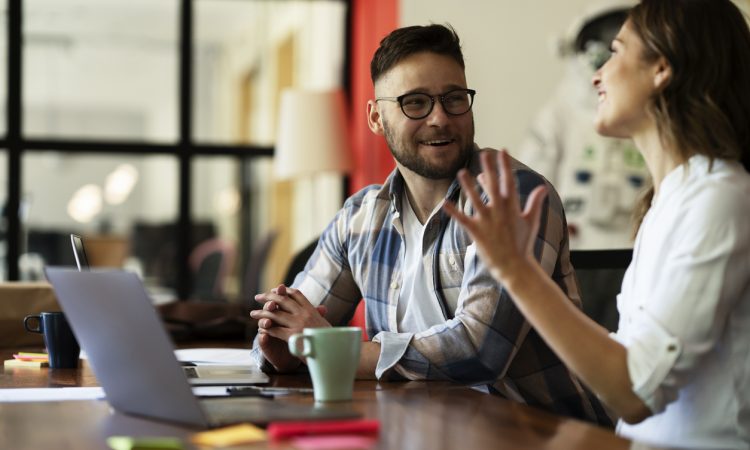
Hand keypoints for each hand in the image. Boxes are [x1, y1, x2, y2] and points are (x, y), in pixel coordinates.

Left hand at [251, 284, 330, 341]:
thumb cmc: (331, 340)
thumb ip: (319, 316)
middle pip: (283, 300)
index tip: (276, 289)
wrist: (335, 352)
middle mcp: (304, 314)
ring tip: (253, 313)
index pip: (296, 294)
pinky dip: (267, 329)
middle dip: (268, 297)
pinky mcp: (293, 337)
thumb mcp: (325, 324)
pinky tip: (261, 329)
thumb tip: (322, 308)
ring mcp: (298, 325)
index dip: (284, 290)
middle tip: (258, 297)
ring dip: (262, 313)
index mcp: (312, 310)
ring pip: (275, 314)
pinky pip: (275, 330)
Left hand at [443, 150, 547, 283]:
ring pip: (476, 199)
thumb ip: (535, 202)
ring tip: (461, 172)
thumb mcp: (532, 221)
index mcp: (513, 207)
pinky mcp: (477, 232)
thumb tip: (542, 187)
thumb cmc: (524, 244)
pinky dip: (453, 212)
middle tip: (484, 153)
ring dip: (468, 185)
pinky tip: (444, 203)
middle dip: (489, 168)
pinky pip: (463, 220)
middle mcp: (500, 211)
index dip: (505, 166)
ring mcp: (487, 221)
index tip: (503, 151)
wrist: (515, 266)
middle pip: (493, 185)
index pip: (509, 181)